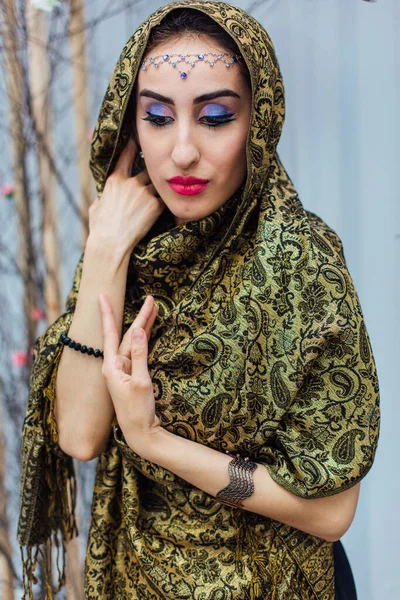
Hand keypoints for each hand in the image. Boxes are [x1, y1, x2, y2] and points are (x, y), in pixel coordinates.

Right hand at [88, 137, 164, 254]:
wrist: (111, 243)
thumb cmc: (100, 229)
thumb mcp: (96, 208)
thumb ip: (102, 198)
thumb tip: (102, 199)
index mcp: (115, 180)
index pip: (127, 155)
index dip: (134, 144)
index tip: (138, 135)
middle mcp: (131, 183)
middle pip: (148, 170)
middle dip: (152, 172)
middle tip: (159, 171)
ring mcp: (144, 192)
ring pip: (157, 186)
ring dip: (157, 192)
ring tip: (158, 199)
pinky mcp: (155, 205)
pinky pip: (163, 201)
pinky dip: (163, 206)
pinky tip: (159, 213)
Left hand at [99, 292, 161, 455]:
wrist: (141, 434)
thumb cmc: (138, 410)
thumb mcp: (140, 381)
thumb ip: (139, 354)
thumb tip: (136, 331)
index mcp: (111, 367)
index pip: (110, 334)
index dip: (107, 314)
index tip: (101, 296)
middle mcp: (115, 366)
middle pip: (126, 335)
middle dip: (139, 317)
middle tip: (150, 299)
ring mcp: (124, 371)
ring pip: (134, 342)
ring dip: (144, 326)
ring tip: (154, 309)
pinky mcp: (133, 375)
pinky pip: (138, 352)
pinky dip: (145, 339)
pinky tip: (148, 331)